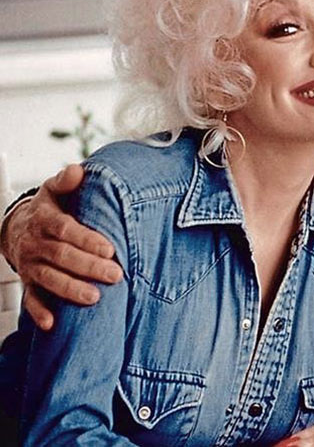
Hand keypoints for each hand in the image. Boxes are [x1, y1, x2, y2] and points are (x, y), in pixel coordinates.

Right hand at [1, 164, 122, 329]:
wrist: (17, 226)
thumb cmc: (48, 208)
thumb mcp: (55, 190)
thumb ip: (66, 180)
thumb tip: (77, 170)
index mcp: (45, 219)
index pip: (66, 230)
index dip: (86, 240)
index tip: (110, 248)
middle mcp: (36, 243)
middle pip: (62, 257)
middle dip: (89, 267)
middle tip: (116, 275)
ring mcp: (31, 264)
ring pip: (49, 279)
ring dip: (71, 290)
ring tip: (95, 298)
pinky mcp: (28, 281)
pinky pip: (31, 299)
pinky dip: (39, 312)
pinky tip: (53, 323)